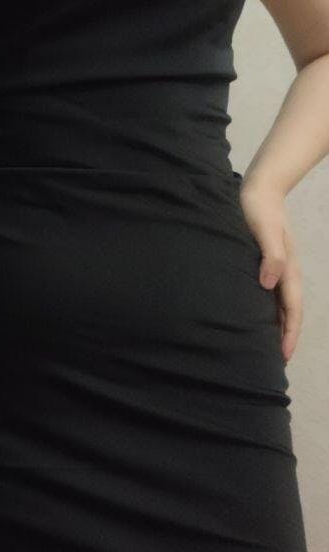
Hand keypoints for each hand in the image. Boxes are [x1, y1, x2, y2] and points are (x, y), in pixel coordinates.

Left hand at [239, 181, 302, 361]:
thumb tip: (269, 284)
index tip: (284, 355)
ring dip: (279, 326)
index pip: (291, 308)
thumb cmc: (259, 209)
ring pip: (282, 305)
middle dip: (286, 337)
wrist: (261, 189)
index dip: (289, 333)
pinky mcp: (268, 264)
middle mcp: (287, 272)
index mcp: (289, 268)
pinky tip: (258, 318)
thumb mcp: (264, 230)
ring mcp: (279, 269)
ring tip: (269, 347)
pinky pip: (272, 294)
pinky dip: (270, 310)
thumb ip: (271, 255)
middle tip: (277, 362)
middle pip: (290, 312)